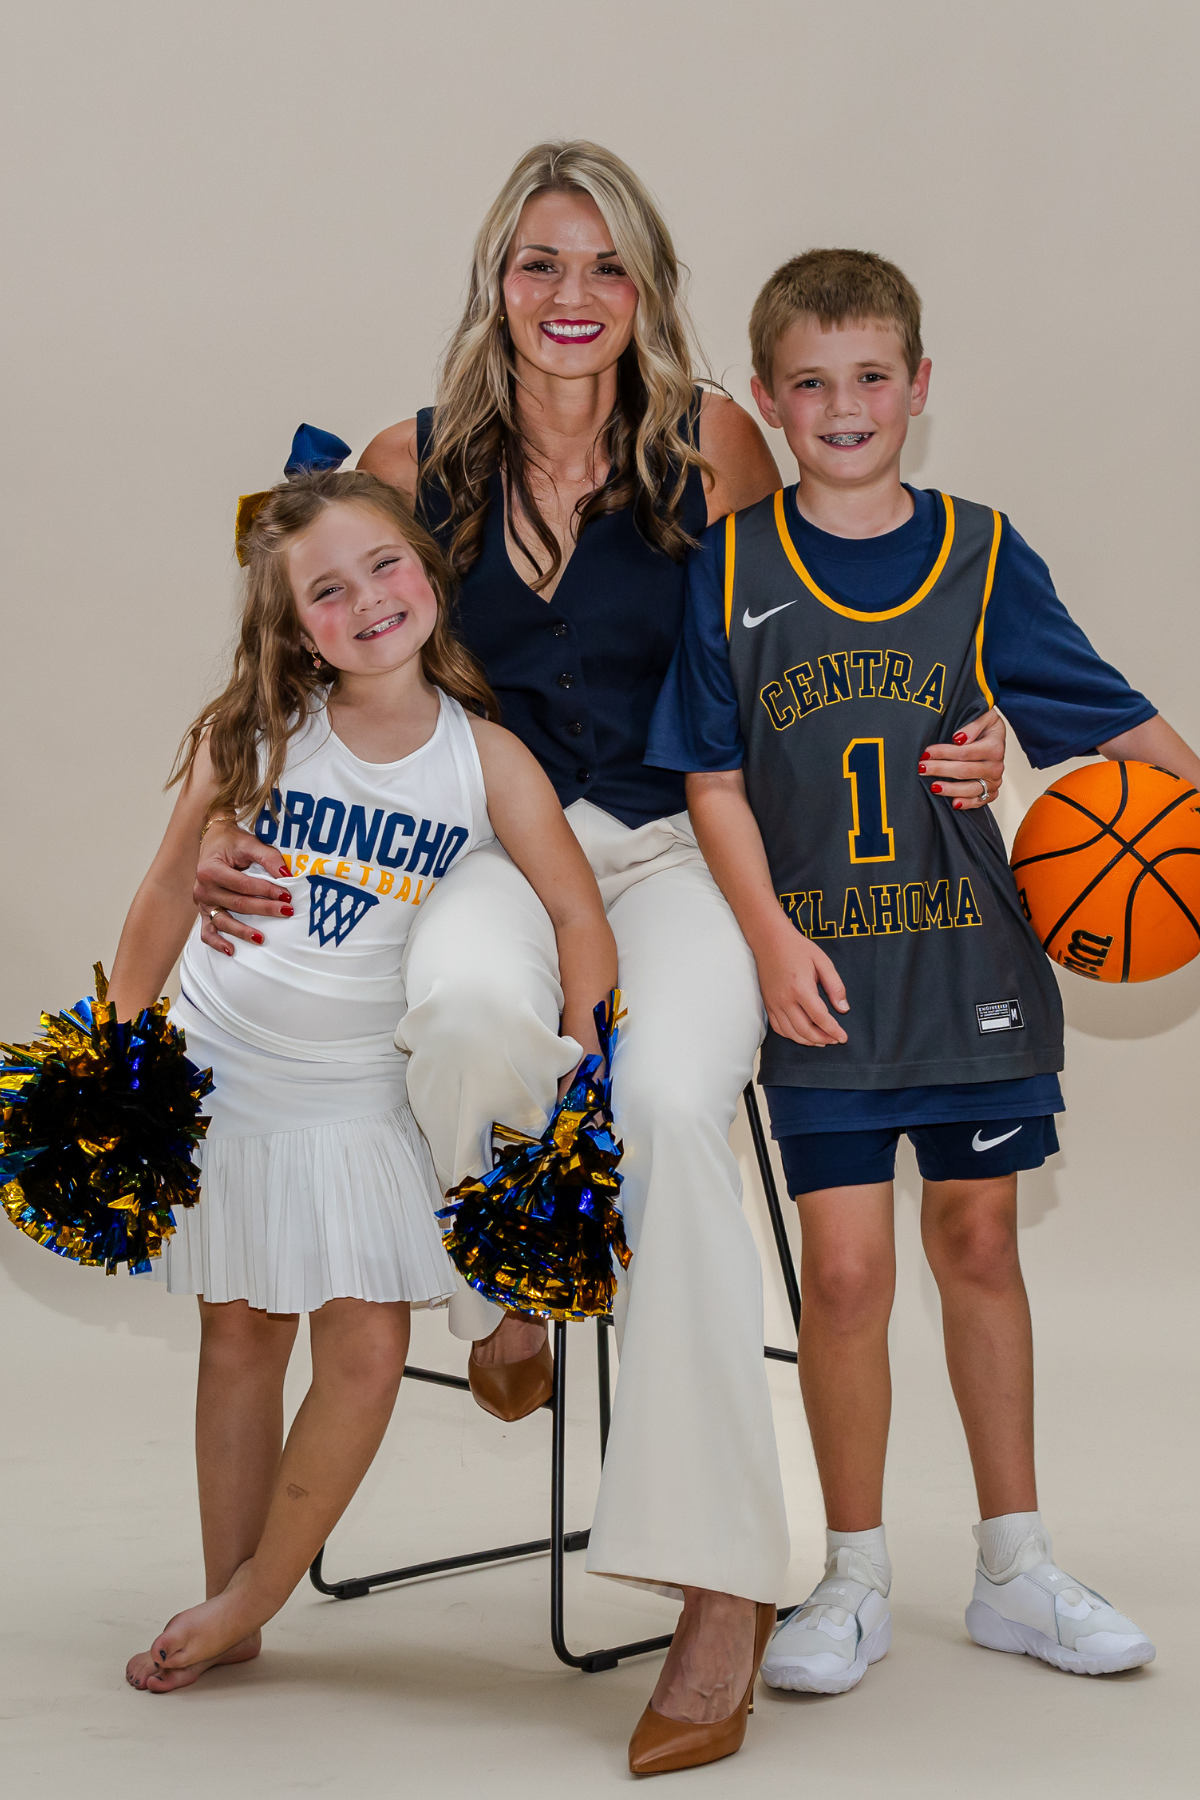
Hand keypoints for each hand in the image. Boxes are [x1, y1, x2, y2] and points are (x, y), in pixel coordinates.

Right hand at [194, 822, 292, 954]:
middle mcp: (203, 888)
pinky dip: (217, 942)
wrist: (212, 840)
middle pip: (237, 904)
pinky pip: (207, 930)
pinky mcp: (203, 910)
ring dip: (242, 931)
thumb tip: (286, 874)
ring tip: (262, 938)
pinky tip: (231, 950)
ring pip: (223, 920)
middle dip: (264, 909)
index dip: (266, 891)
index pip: (243, 886)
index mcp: (210, 870)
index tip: (286, 895)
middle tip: (286, 912)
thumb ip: (268, 857)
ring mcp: (202, 902)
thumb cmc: (231, 842)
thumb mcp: (249, 843)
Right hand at [755, 931, 848, 1046]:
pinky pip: (778, 1027)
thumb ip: (835, 986)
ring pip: (791, 1032)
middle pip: (805, 1030)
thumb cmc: (798, 948)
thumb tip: (843, 1008)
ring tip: (821, 1041)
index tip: (843, 1038)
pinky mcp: (768, 1004)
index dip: (833, 1031)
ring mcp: (774, 1003)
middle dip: (822, 1039)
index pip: (820, 1018)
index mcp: (801, 988)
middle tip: (835, 1040)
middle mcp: (785, 999)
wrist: (770, 940)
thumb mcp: (823, 961)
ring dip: (807, 1040)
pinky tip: (802, 1034)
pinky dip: (791, 1035)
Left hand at [919, 707, 1005, 809]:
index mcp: (994, 747)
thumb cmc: (985, 726)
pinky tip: (954, 803)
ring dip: (950, 789)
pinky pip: (980, 801)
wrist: (994, 736)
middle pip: (964, 771)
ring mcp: (994, 781)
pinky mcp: (992, 792)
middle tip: (921, 768)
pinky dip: (967, 803)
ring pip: (971, 789)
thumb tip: (960, 738)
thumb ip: (973, 724)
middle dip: (940, 769)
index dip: (943, 752)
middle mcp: (996, 766)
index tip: (926, 752)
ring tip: (933, 786)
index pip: (965, 752)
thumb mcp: (984, 715)